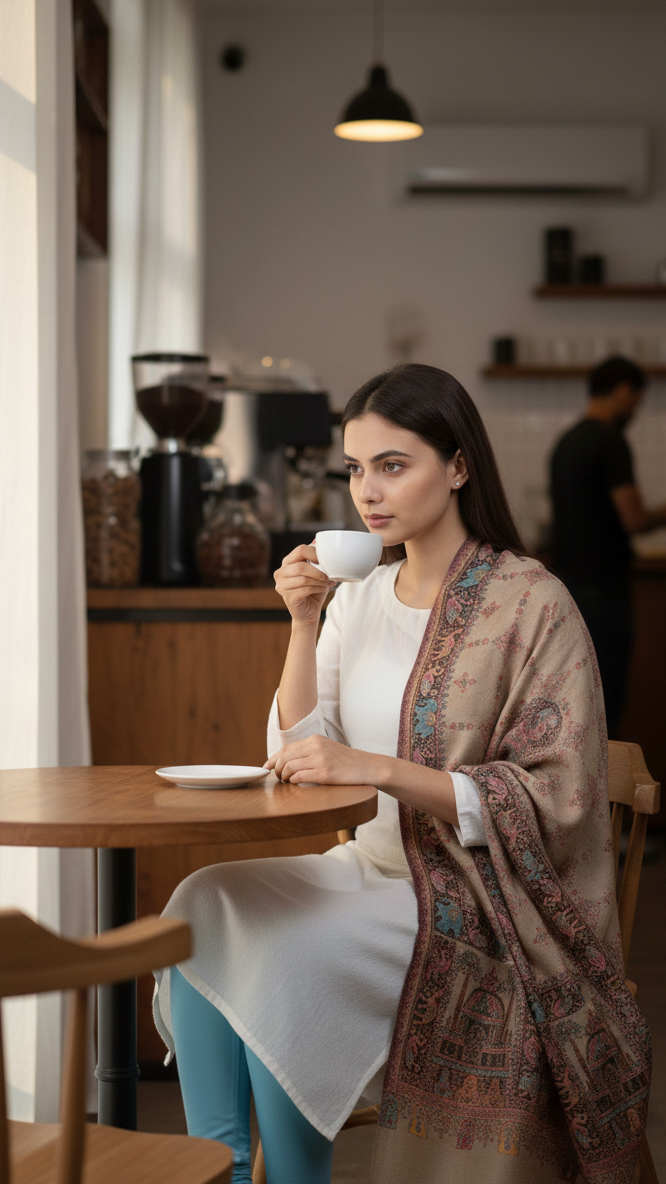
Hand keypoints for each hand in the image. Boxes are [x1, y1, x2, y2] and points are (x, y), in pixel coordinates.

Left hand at [265, 734, 387, 786]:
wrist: (367, 767)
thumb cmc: (347, 762)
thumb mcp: (327, 749)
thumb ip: (310, 752)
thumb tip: (287, 761)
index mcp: (315, 740)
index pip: (287, 748)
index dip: (274, 758)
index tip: (267, 766)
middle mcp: (316, 747)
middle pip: (285, 756)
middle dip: (275, 768)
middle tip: (276, 777)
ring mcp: (320, 759)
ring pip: (289, 767)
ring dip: (283, 776)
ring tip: (285, 781)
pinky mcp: (325, 773)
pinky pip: (299, 777)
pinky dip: (293, 781)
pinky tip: (295, 783)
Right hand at [274, 544, 335, 626]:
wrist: (308, 612)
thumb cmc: (313, 590)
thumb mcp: (317, 572)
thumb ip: (316, 559)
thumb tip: (318, 540)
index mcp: (287, 562)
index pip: (300, 550)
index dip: (315, 553)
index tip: (327, 560)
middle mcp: (280, 573)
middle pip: (300, 566)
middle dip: (318, 571)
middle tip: (330, 575)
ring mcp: (281, 586)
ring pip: (303, 579)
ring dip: (320, 581)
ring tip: (329, 583)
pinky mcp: (287, 597)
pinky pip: (305, 590)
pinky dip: (318, 589)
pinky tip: (324, 589)